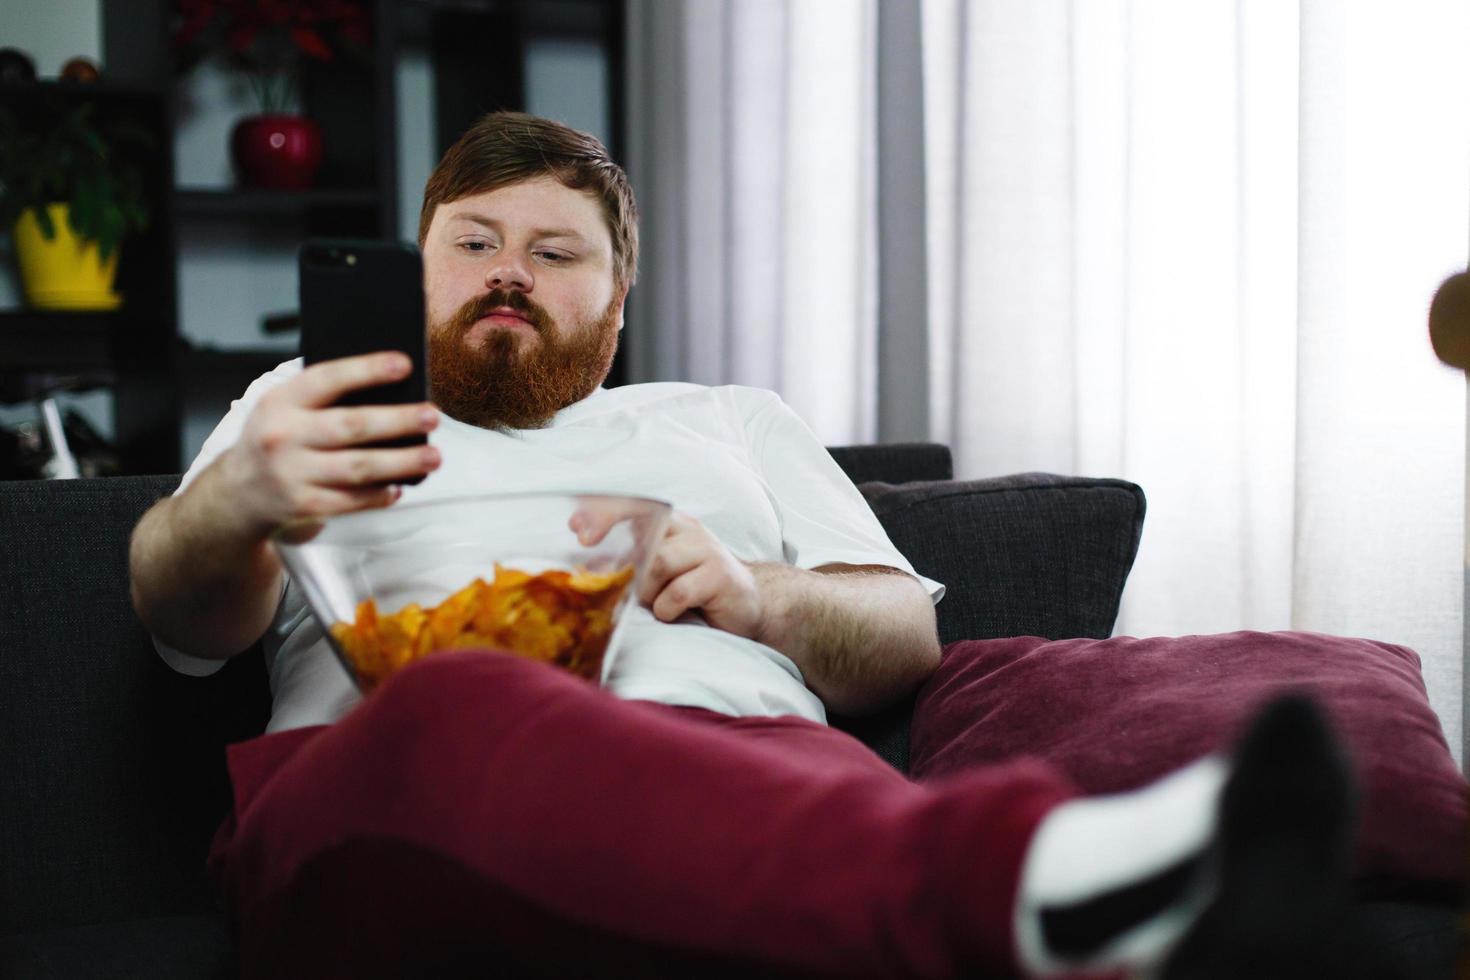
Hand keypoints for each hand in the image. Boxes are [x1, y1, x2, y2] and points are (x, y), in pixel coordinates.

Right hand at [220, 351, 440, 532]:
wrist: (237, 492)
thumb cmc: (277, 439)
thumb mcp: (284, 408)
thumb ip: (324, 397)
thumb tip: (391, 391)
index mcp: (281, 402)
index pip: (328, 379)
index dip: (367, 370)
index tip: (405, 364)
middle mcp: (283, 437)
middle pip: (351, 426)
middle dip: (398, 420)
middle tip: (433, 416)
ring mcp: (292, 474)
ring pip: (358, 468)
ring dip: (402, 462)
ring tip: (433, 456)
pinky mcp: (303, 506)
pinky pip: (352, 501)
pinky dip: (380, 494)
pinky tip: (400, 486)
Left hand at [573, 507, 765, 639]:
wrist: (748, 604)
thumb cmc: (696, 590)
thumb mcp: (662, 571)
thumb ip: (633, 562)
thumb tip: (589, 568)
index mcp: (671, 524)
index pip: (634, 506)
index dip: (604, 513)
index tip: (577, 530)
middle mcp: (688, 530)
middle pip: (644, 533)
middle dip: (619, 558)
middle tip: (604, 578)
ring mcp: (706, 551)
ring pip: (658, 563)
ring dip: (648, 590)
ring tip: (656, 604)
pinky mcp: (720, 576)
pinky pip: (679, 592)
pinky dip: (667, 608)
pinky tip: (673, 614)